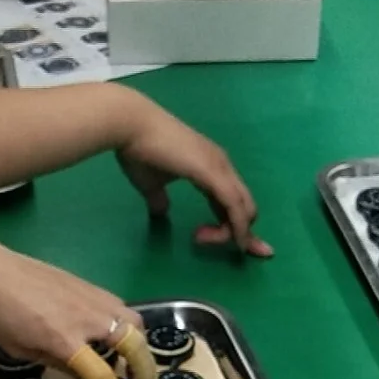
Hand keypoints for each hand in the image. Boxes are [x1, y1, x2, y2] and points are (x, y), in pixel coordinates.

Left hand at [0, 234, 154, 378]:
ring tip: (130, 359)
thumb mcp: (23, 351)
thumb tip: (84, 374)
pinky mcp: (91, 286)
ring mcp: (93, 298)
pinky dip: (126, 325)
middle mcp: (88, 318)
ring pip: (135, 321)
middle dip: (145, 371)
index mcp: (65, 340)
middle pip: (135, 343)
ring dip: (139, 344)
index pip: (102, 375)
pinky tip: (111, 334)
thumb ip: (58, 364)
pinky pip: (120, 307)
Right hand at [116, 95, 272, 256]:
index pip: (234, 199)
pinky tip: (234, 241)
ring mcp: (219, 167)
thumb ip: (158, 198)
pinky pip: (234, 206)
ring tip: (202, 239)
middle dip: (244, 233)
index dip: (238, 224)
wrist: (131, 127)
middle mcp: (221, 165)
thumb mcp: (150, 183)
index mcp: (210, 166)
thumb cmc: (139, 151)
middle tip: (233, 252)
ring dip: (233, 233)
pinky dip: (237, 227)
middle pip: (247, 206)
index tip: (241, 247)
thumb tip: (161, 211)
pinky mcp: (213, 173)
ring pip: (244, 209)